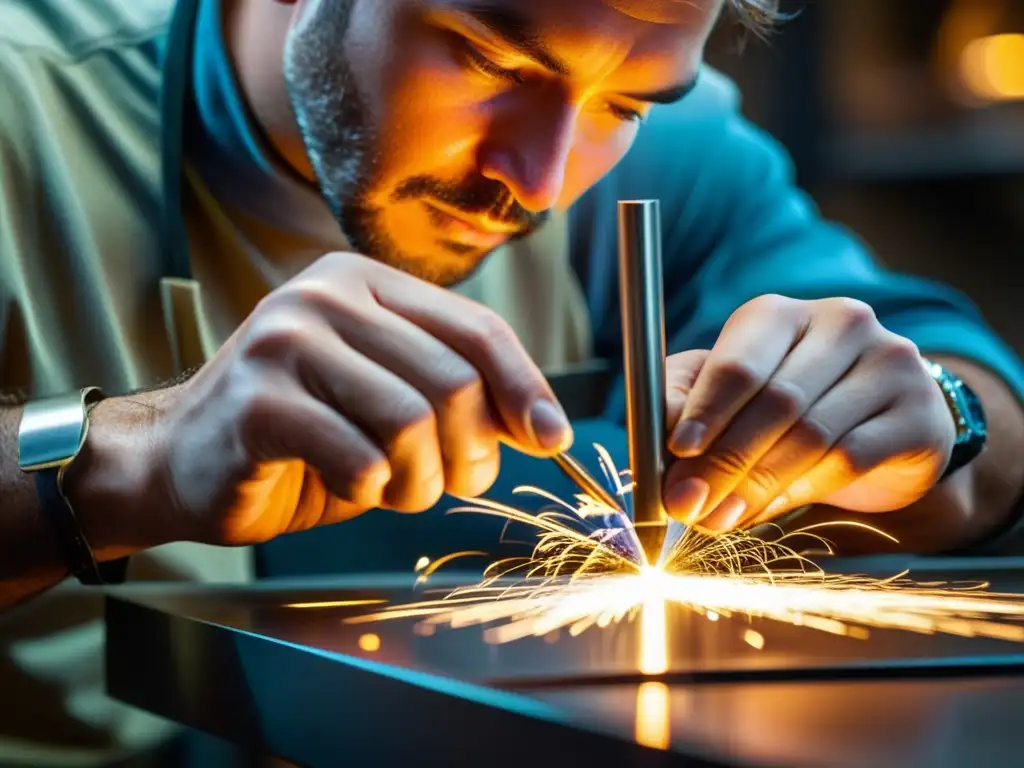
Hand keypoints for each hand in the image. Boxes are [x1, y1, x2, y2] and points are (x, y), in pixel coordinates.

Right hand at [134, 252, 571, 545]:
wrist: (181, 459)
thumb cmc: (302, 434)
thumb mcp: (388, 398)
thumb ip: (454, 394)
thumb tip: (543, 425)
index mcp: (365, 283)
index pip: (476, 328)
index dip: (526, 387)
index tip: (553, 438)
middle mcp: (325, 297)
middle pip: (453, 380)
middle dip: (469, 452)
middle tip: (453, 481)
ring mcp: (284, 343)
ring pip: (411, 420)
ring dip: (420, 479)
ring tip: (397, 488)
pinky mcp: (255, 401)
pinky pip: (358, 458)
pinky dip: (370, 490)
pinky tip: (350, 485)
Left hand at [662, 295, 955, 531]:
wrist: (880, 421)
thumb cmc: (786, 402)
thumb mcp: (727, 395)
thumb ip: (687, 408)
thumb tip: (662, 453)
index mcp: (780, 315)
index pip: (739, 362)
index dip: (705, 410)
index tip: (679, 451)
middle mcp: (840, 324)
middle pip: (774, 402)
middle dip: (724, 461)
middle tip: (689, 504)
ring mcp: (888, 365)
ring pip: (811, 435)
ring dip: (756, 485)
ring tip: (719, 518)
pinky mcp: (918, 414)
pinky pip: (850, 459)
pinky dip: (800, 491)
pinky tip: (769, 510)